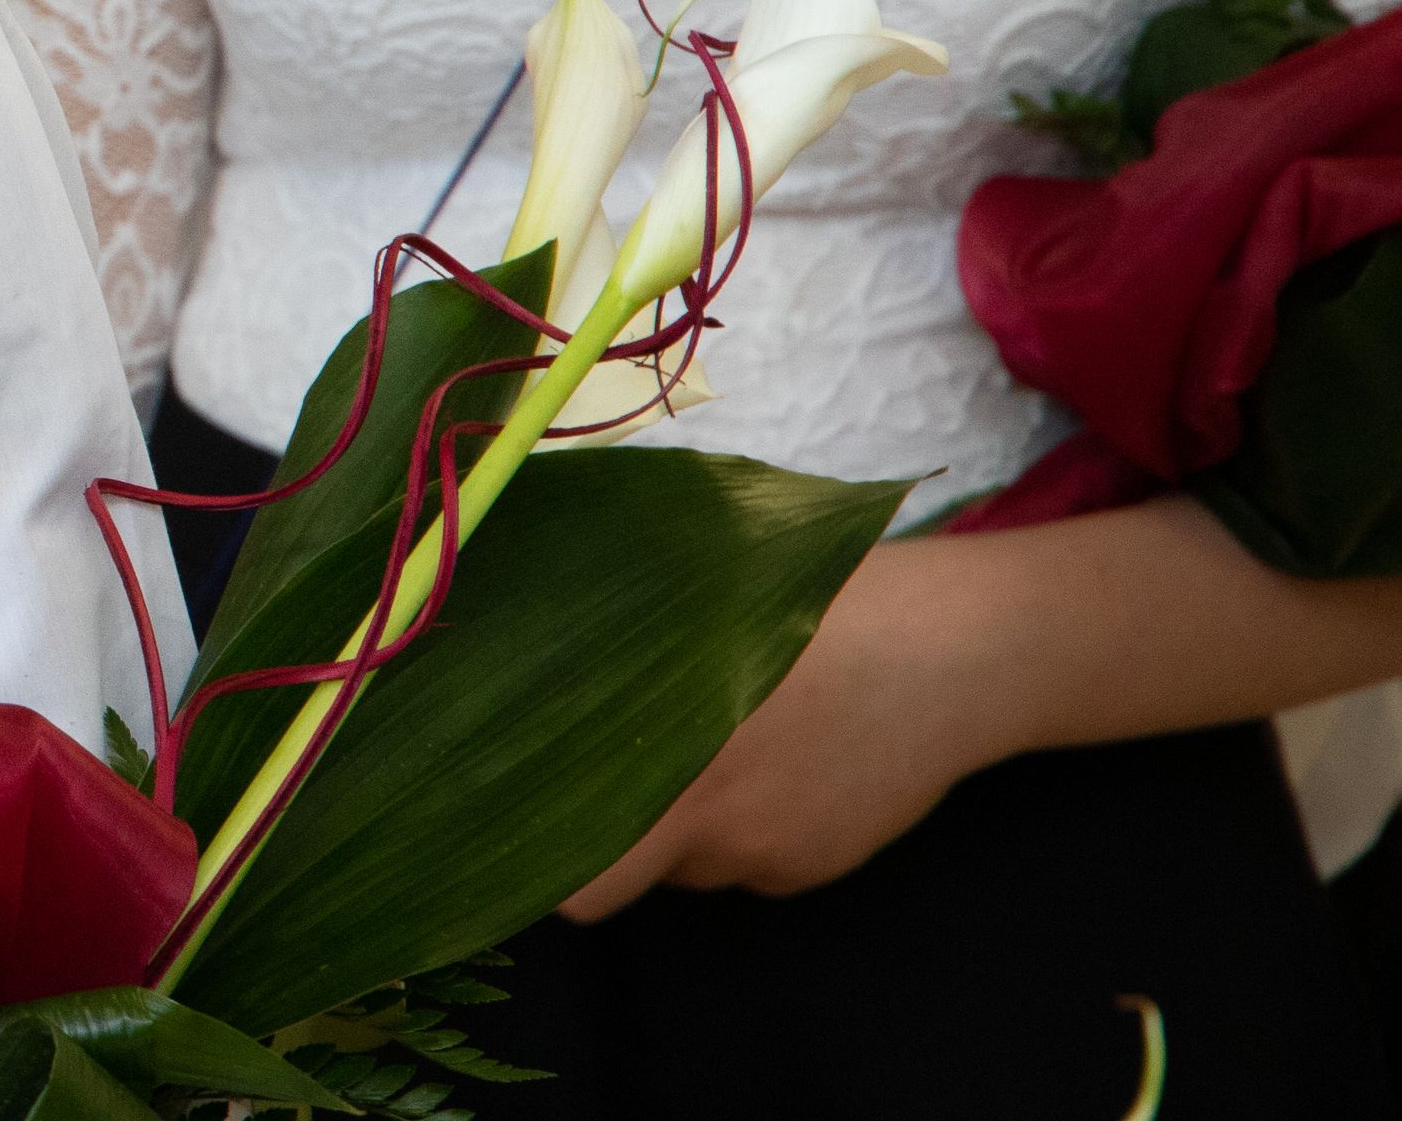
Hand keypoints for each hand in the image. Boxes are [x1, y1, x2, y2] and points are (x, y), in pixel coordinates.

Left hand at [560, 536, 1011, 920]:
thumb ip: (612, 648)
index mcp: (663, 753)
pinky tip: (777, 754)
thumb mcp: (691, 599)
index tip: (517, 814)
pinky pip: (744, 857)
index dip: (540, 854)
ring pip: (684, 857)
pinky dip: (741, 822)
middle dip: (597, 845)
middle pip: (615, 875)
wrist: (955, 652)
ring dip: (678, 818)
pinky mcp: (811, 864)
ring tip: (719, 733)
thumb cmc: (813, 596)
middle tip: (605, 776)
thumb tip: (519, 652)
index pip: (573, 871)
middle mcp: (707, 821)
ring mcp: (764, 852)